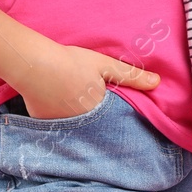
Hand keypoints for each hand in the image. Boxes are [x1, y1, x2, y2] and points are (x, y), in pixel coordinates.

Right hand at [11, 44, 158, 119]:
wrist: (34, 65)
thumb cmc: (71, 62)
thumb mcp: (104, 65)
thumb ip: (131, 76)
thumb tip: (157, 82)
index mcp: (100, 112)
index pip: (113, 120)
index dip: (116, 115)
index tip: (117, 113)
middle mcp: (83, 126)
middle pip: (95, 127)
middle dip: (98, 123)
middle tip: (92, 107)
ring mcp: (62, 128)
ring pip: (76, 127)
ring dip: (78, 122)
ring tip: (75, 108)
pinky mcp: (45, 125)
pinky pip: (57, 126)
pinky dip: (59, 120)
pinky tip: (57, 107)